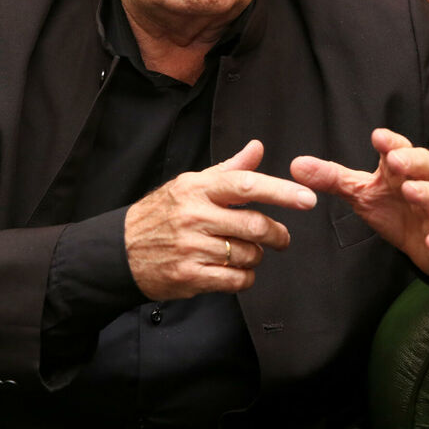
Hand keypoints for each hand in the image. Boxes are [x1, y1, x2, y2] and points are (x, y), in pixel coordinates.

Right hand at [124, 139, 317, 299]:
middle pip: (254, 225)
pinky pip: (235, 280)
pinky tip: (237, 270)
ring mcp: (191, 248)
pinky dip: (245, 278)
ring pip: (248, 255)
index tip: (306, 198)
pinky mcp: (189, 276)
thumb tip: (257, 147)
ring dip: (257, 256)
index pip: (245, 185)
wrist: (121, 249)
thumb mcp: (191, 184)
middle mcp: (194, 216)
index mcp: (198, 188)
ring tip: (248, 252)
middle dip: (277, 234)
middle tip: (281, 237)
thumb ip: (229, 169)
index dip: (280, 192)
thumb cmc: (162, 213)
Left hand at [289, 128, 428, 277]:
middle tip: (394, 160)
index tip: (377, 136)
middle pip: (423, 165)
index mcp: (400, 171)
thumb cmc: (393, 208)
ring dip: (426, 193)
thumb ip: (332, 178)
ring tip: (412, 192)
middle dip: (410, 161)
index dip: (390, 142)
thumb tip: (296, 165)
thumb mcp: (360, 192)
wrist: (425, 243)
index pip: (398, 149)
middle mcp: (422, 184)